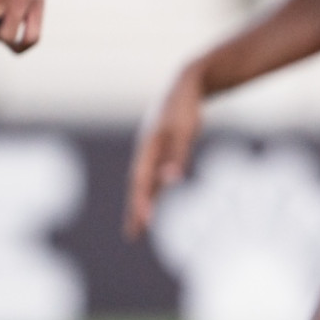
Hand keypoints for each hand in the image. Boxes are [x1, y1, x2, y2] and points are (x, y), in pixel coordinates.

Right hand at [125, 63, 206, 237]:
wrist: (187, 84)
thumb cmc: (185, 107)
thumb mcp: (184, 131)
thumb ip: (178, 156)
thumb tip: (171, 182)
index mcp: (147, 147)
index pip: (141, 181)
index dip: (141, 202)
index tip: (143, 224)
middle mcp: (146, 151)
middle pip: (139, 185)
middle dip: (135, 210)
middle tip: (132, 235)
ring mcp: (153, 150)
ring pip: (146, 181)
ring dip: (143, 203)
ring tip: (139, 226)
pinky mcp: (163, 148)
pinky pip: (155, 174)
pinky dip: (154, 189)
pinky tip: (155, 200)